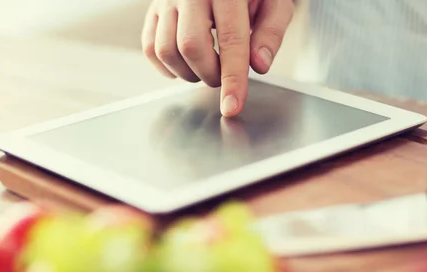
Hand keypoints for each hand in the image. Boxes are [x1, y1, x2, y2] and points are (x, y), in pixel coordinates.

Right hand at [142, 0, 294, 116]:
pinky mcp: (153, 9)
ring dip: (188, 73)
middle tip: (225, 75)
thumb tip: (259, 65)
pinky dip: (168, 68)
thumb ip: (271, 31)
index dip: (232, 78)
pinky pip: (150, 48)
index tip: (232, 106)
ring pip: (166, 50)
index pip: (230, 39)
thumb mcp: (275, 3)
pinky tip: (188, 65)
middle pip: (191, 46)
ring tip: (208, 68)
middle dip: (210, 75)